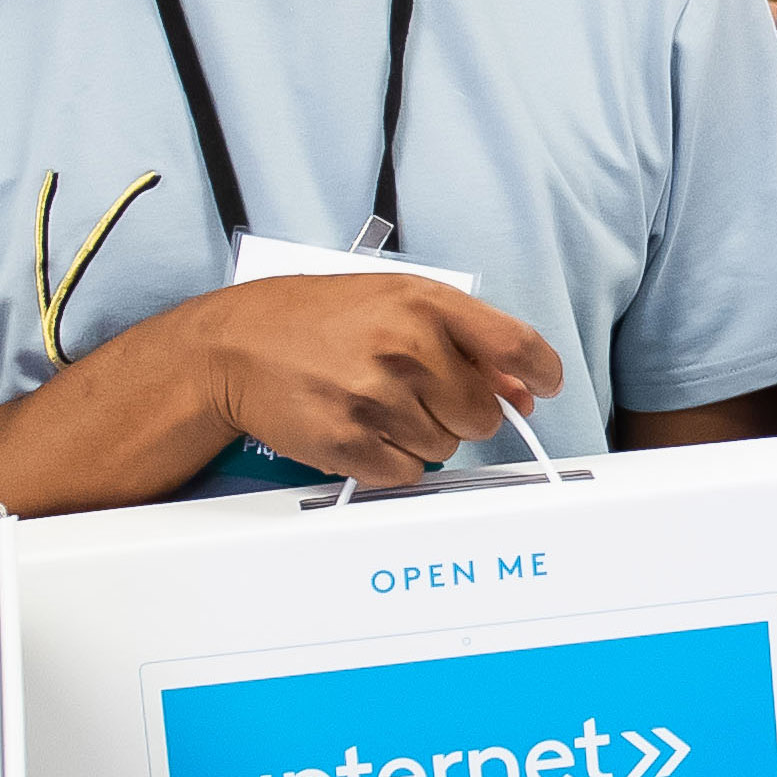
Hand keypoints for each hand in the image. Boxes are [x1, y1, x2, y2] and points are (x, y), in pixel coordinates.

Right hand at [177, 275, 566, 486]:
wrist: (232, 346)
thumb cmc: (313, 319)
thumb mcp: (391, 302)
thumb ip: (463, 342)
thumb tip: (522, 387)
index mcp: (423, 302)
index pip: (515, 343)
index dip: (542, 371)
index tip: (543, 387)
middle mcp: (405, 346)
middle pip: (482, 414)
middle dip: (460, 413)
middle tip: (416, 395)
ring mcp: (376, 396)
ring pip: (445, 448)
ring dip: (420, 437)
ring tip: (375, 405)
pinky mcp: (349, 441)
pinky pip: (407, 474)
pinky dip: (391, 462)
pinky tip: (360, 430)